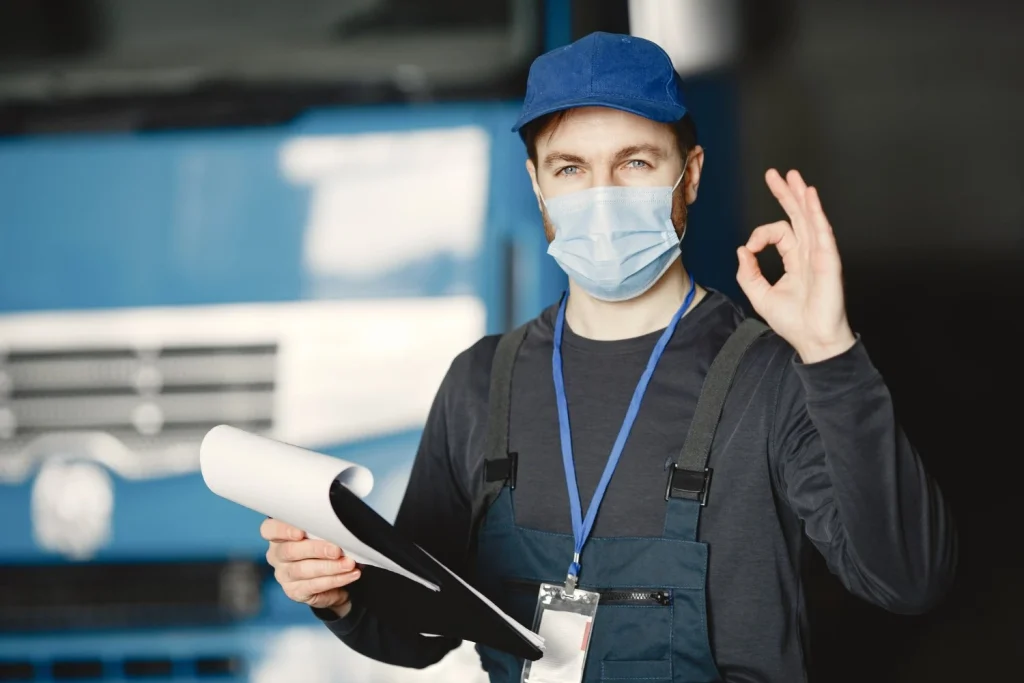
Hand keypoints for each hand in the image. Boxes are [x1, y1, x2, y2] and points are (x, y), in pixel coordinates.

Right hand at [261, 518, 361, 617]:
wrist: (330, 578)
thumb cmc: (324, 546)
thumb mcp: (322, 534)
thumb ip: (325, 529)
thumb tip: (344, 530)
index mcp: (279, 535)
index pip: (270, 530)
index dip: (283, 530)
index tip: (300, 532)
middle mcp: (277, 555)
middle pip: (290, 551)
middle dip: (316, 549)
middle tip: (336, 550)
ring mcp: (284, 575)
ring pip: (303, 570)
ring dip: (329, 566)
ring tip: (349, 564)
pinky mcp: (294, 592)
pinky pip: (314, 585)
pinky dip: (336, 579)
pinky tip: (350, 575)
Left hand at [736, 169, 855, 362]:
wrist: (813, 340)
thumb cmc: (794, 322)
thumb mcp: (760, 295)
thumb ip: (748, 273)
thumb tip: (741, 250)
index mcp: (795, 259)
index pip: (778, 232)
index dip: (760, 234)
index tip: (750, 249)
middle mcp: (808, 253)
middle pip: (797, 216)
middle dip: (786, 193)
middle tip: (775, 174)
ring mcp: (820, 254)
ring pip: (809, 217)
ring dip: (800, 195)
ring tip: (793, 176)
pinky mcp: (828, 260)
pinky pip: (822, 231)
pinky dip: (816, 212)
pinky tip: (810, 196)